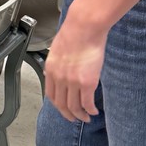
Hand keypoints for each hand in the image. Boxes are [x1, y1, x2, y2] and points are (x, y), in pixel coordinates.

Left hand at [44, 0, 105, 121]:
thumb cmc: (74, 33)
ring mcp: (72, 82)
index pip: (51, 95)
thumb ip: (57, 63)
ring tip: (86, 117)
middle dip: (68, 115)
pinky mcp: (87, 82)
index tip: (63, 109)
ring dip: (80, 115)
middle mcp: (59, 78)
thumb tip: (55, 70)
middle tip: (75, 118)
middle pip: (62, 105)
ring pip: (74, 107)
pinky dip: (90, 110)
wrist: (84, 27)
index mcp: (50, 70)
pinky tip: (94, 111)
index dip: (58, 105)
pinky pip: (87, 103)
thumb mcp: (57, 49)